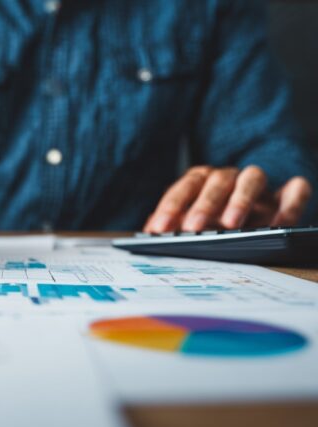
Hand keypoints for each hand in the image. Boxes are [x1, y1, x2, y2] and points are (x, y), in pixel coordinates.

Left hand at [144, 165, 311, 232]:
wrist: (256, 220)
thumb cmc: (215, 222)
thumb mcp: (192, 225)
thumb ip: (172, 227)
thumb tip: (145, 234)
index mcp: (202, 182)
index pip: (184, 188)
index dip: (170, 207)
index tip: (158, 229)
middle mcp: (229, 179)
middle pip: (216, 181)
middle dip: (203, 204)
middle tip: (193, 228)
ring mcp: (259, 186)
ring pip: (252, 178)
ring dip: (241, 198)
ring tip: (232, 224)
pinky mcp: (287, 195)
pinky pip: (294, 191)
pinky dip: (289, 204)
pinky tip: (278, 224)